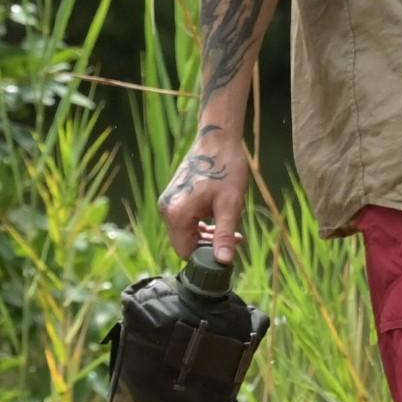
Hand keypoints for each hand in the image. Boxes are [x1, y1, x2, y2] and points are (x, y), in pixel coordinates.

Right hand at [157, 126, 249, 263]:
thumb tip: (224, 261)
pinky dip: (201, 224)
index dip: (207, 256)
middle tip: (233, 238)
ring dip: (206, 235)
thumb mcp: (230, 206)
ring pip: (186, 231)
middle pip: (184, 242)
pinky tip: (219, 218)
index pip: (185, 252)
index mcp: (176, 213)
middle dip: (208, 245)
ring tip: (230, 229)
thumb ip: (224, 236)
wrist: (218, 139)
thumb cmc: (225, 169)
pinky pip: (185, 219)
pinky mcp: (175, 195)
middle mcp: (167, 208)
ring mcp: (169, 200)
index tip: (227, 249)